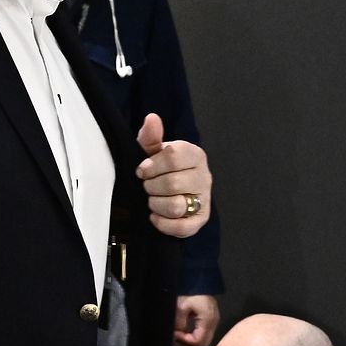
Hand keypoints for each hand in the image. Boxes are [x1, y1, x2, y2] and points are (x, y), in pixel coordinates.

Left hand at [135, 113, 211, 237]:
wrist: (173, 190)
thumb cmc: (162, 167)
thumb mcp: (153, 150)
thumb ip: (151, 136)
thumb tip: (151, 118)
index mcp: (195, 155)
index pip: (174, 156)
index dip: (152, 165)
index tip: (142, 170)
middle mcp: (204, 176)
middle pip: (173, 183)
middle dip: (151, 186)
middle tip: (147, 186)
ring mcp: (204, 199)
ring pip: (176, 205)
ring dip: (156, 204)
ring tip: (152, 200)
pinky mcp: (200, 220)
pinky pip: (182, 227)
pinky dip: (164, 224)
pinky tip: (155, 216)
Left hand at [174, 294, 219, 345]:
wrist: (199, 280)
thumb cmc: (192, 289)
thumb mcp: (181, 306)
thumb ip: (180, 322)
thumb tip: (177, 333)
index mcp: (207, 319)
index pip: (198, 341)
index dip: (185, 341)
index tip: (176, 335)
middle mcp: (213, 322)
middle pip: (203, 343)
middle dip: (189, 343)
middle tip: (177, 337)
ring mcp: (214, 321)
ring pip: (205, 339)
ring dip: (192, 340)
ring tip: (180, 334)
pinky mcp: (211, 318)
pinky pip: (205, 332)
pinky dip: (195, 334)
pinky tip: (186, 330)